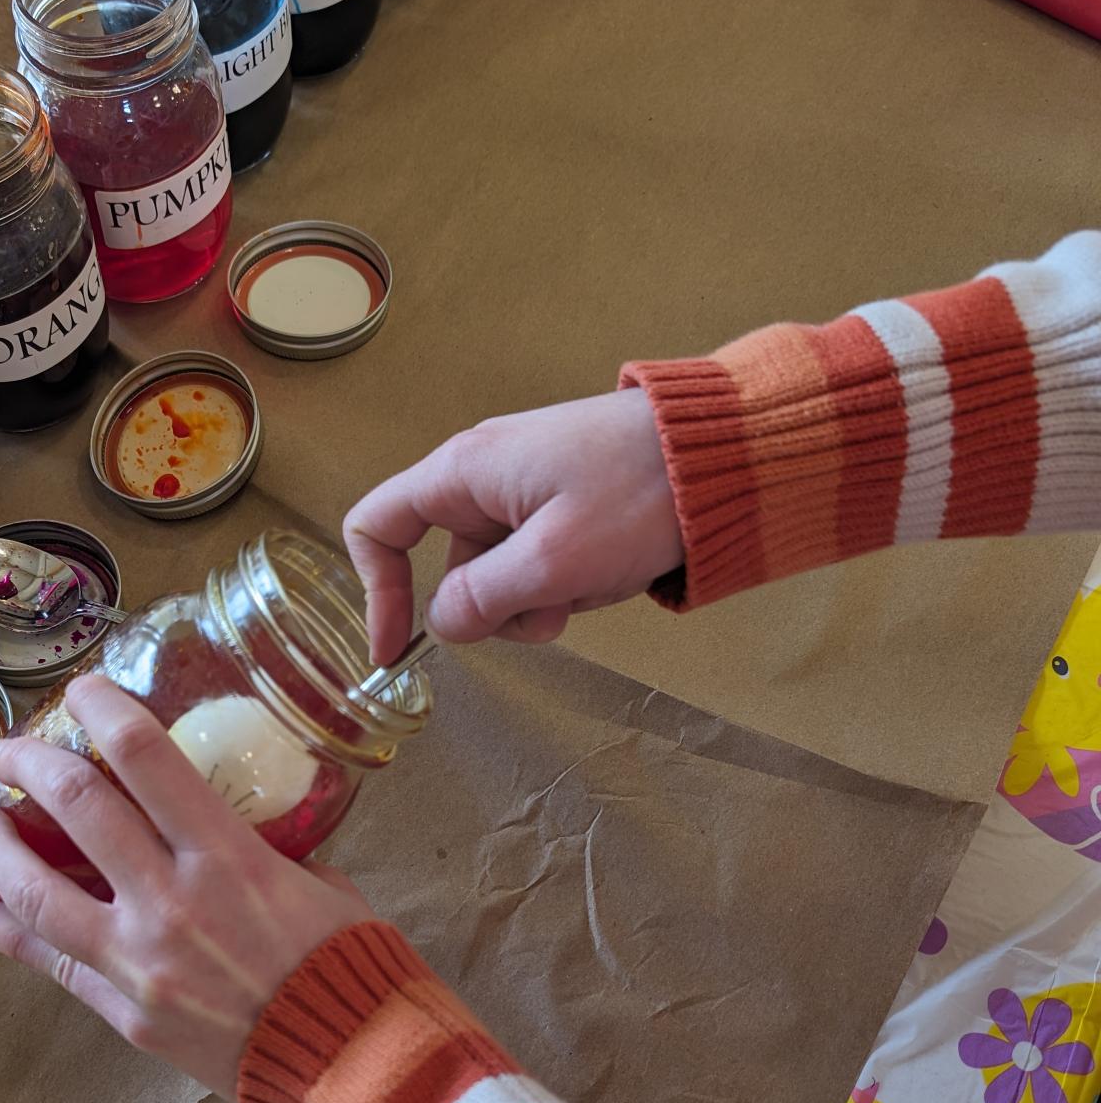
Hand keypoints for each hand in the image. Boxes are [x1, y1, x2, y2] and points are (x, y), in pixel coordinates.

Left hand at [0, 676, 371, 1098]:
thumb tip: (225, 827)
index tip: (78, 690)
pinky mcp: (126, 1014)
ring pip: (36, 892)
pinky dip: (9, 934)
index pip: (144, 756)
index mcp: (226, 856)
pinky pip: (53, 965)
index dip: (101, 708)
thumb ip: (261, 849)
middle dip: (27, 764)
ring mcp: (138, 963)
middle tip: (5, 749)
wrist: (350, 1065)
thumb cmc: (349, 965)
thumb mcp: (320, 881)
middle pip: (75, 807)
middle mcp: (169, 902)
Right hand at [344, 387, 683, 664]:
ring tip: (596, 579)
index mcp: (464, 471)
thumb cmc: (639, 491)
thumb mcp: (551, 560)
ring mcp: (527, 490)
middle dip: (497, 607)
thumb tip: (445, 623)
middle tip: (554, 608)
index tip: (396, 649)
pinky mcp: (564, 505)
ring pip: (502, 575)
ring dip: (542, 598)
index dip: (377, 592)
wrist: (725, 452)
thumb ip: (483, 598)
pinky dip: (569, 582)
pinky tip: (611, 569)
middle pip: (451, 566)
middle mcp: (484, 476)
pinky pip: (542, 563)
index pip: (377, 526)